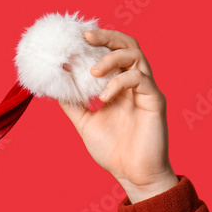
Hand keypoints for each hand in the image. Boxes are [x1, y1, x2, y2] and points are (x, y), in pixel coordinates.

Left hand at [57, 29, 177, 202]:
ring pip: (136, 56)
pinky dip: (118, 83)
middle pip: (128, 45)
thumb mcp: (85, 122)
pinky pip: (139, 79)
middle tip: (85, 37)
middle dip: (106, 37)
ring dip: (111, 58)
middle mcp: (135, 83)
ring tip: (92, 72)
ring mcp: (147, 90)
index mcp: (119, 86)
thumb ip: (73, 103)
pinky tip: (104, 97)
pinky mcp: (155, 101)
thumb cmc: (113, 150)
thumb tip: (56, 83)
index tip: (74, 38)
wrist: (133, 175)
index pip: (111, 53)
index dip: (96, 42)